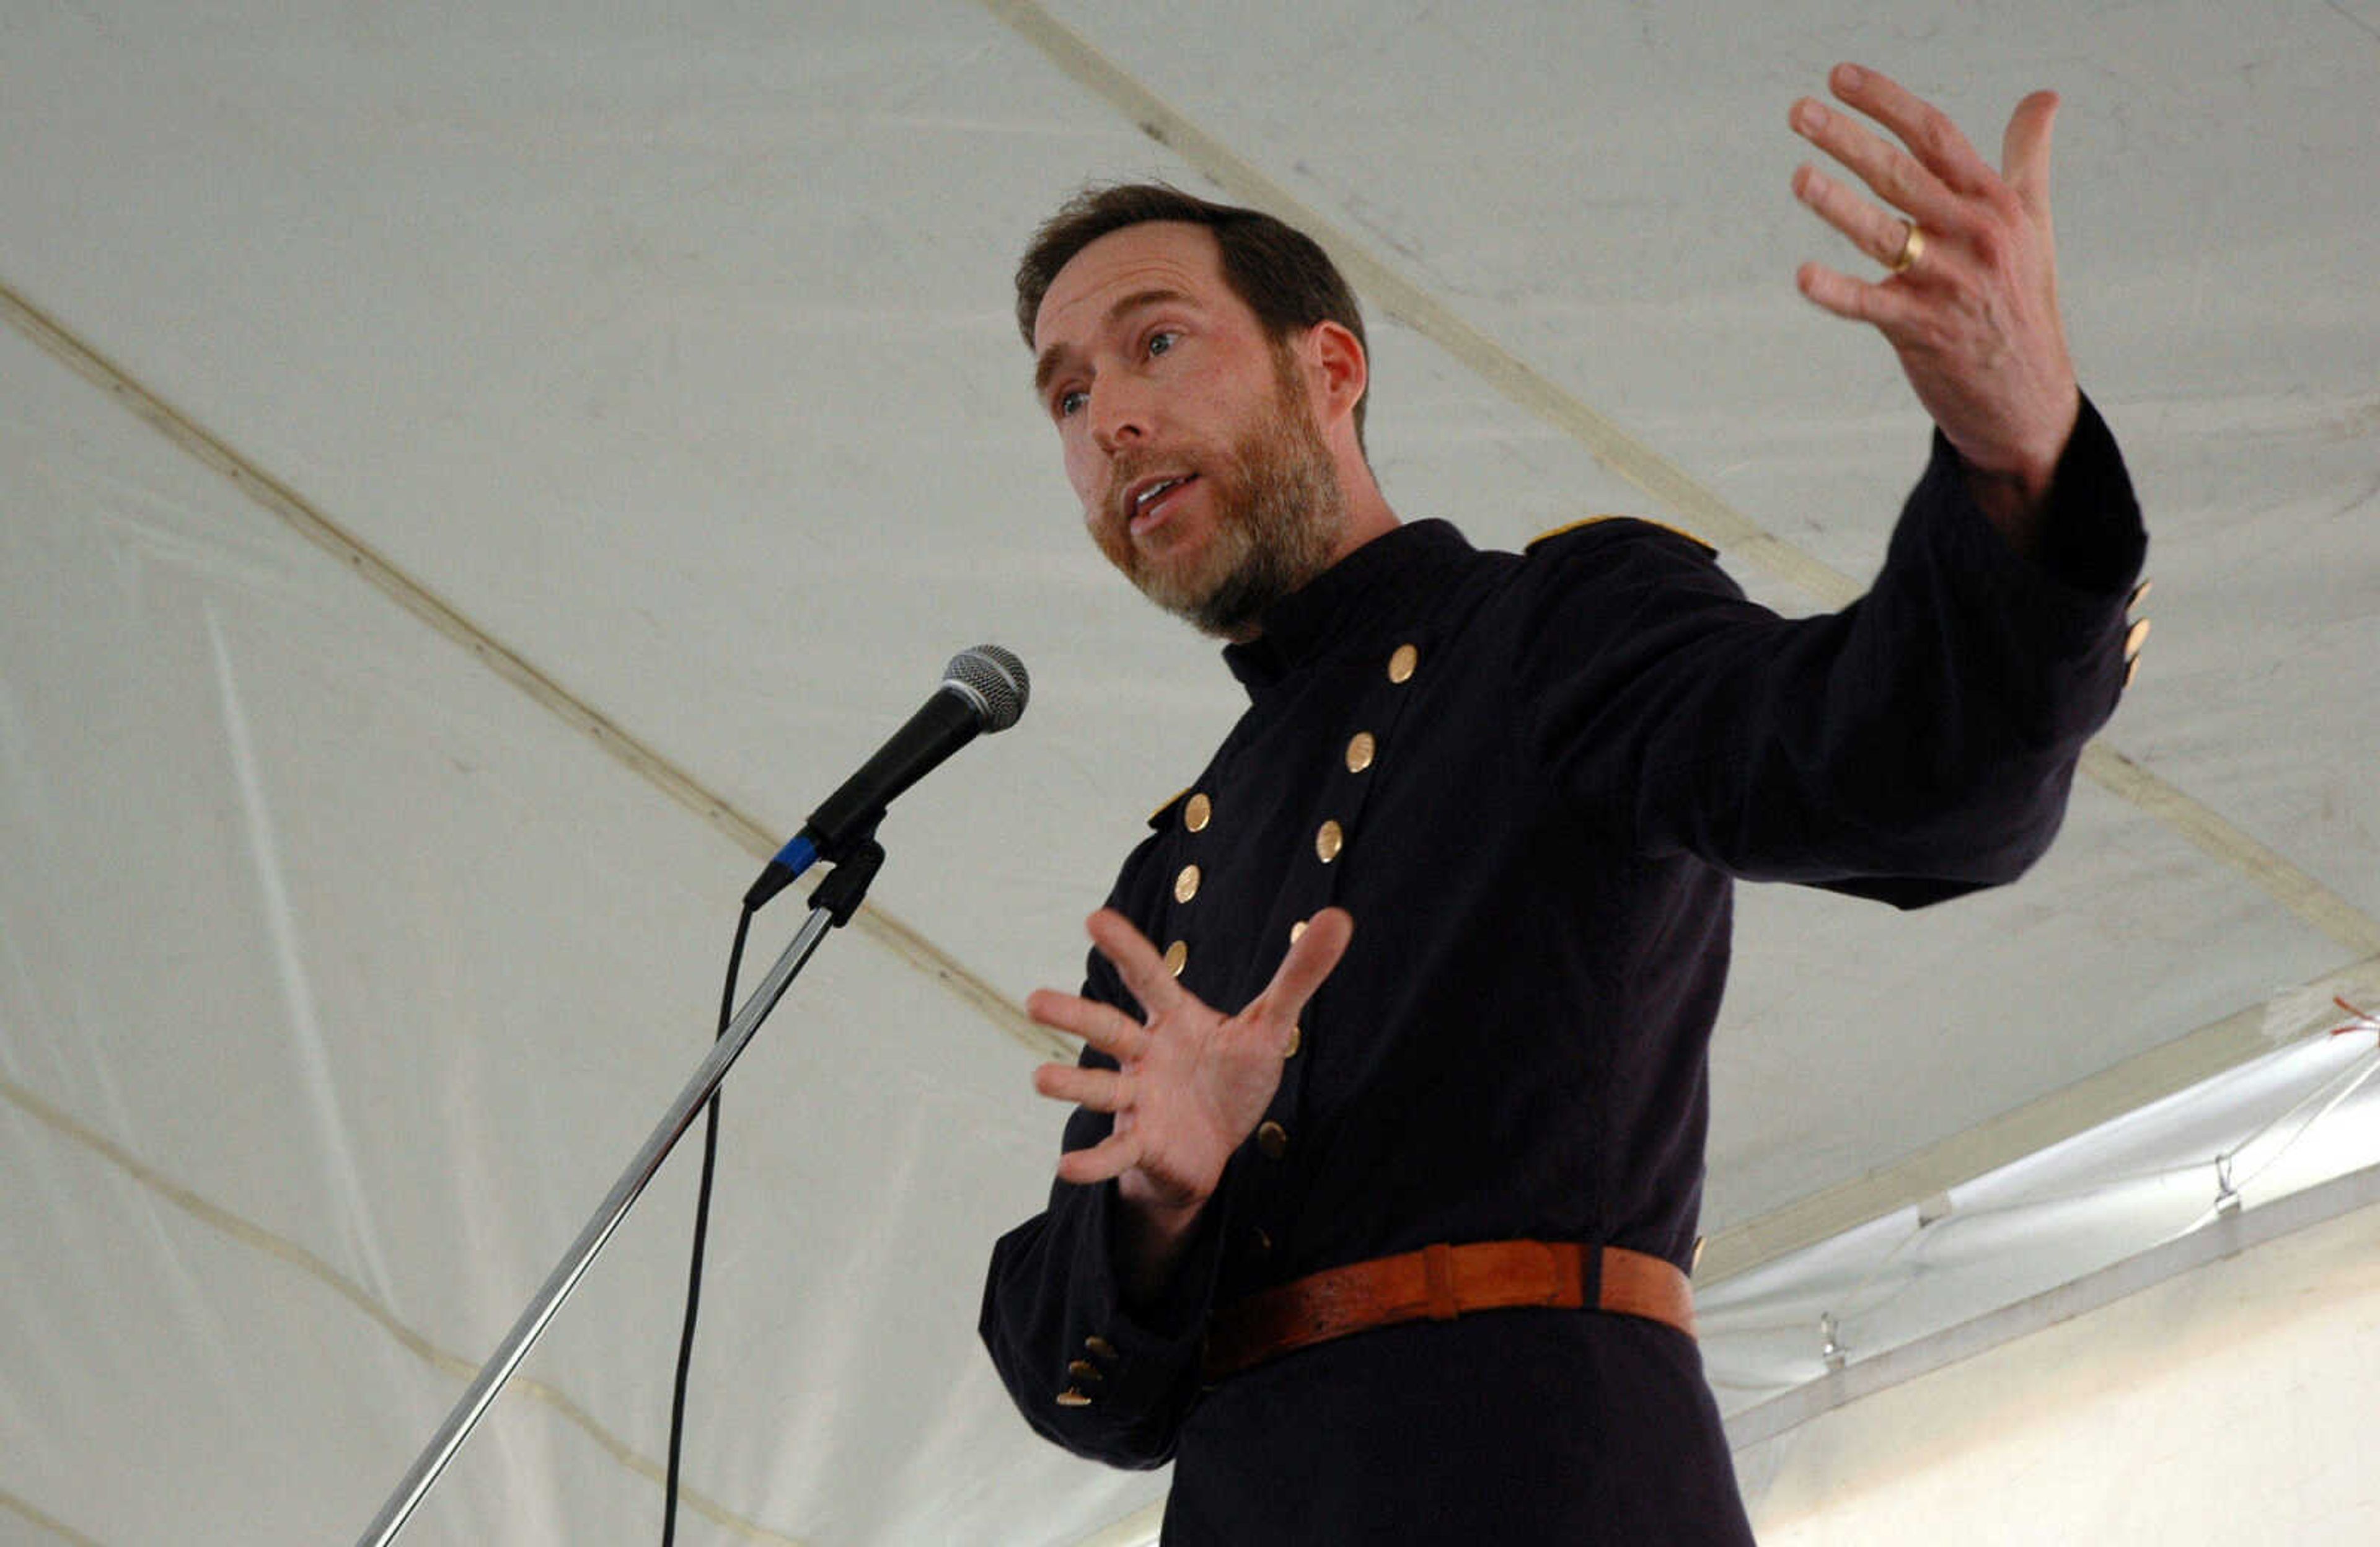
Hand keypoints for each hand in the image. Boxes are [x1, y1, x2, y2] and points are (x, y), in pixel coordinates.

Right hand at [1028, 906, 1351, 1252]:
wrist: (1215, 1144)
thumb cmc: (1232, 1076)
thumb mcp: (1271, 1026)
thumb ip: (1298, 974)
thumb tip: (1339, 916)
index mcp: (1174, 1019)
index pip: (1148, 977)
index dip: (1125, 948)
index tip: (1095, 918)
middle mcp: (1145, 1055)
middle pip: (1107, 1030)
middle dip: (1072, 1016)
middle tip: (1033, 1001)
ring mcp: (1138, 1100)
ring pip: (1101, 1089)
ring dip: (1071, 1086)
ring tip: (1039, 1080)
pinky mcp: (1142, 1144)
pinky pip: (1115, 1151)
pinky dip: (1093, 1162)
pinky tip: (1067, 1168)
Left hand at [1789, 63, 2080, 529]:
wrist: (2030, 398)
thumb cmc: (2024, 301)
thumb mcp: (2034, 225)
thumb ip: (2028, 159)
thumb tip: (2045, 98)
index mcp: (1995, 203)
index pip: (1937, 136)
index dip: (1887, 102)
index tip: (1840, 76)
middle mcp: (1975, 236)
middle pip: (1903, 175)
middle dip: (1849, 140)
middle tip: (1798, 111)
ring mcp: (1949, 284)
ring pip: (1885, 233)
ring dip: (1838, 205)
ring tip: (1799, 177)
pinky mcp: (1922, 332)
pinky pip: (1871, 306)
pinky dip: (1837, 293)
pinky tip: (1803, 275)